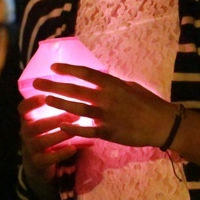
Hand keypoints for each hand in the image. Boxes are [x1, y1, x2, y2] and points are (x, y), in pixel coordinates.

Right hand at [18, 94, 78, 186]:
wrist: (37, 164)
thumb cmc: (45, 135)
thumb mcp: (43, 121)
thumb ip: (51, 108)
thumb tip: (72, 88)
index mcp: (26, 120)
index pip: (23, 109)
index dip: (32, 102)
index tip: (44, 96)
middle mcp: (25, 133)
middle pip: (36, 126)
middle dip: (55, 120)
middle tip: (74, 115)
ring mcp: (30, 148)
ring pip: (42, 141)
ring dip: (60, 135)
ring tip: (75, 130)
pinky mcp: (38, 162)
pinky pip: (48, 158)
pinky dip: (61, 153)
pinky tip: (73, 148)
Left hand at [34, 63, 176, 147]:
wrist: (163, 124)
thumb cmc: (148, 103)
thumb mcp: (131, 86)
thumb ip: (113, 84)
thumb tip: (99, 80)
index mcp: (112, 84)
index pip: (85, 73)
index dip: (68, 69)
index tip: (53, 67)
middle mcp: (106, 98)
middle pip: (75, 90)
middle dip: (54, 86)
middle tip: (36, 83)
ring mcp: (106, 115)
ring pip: (77, 109)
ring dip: (59, 104)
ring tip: (44, 100)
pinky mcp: (108, 132)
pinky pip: (87, 130)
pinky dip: (73, 129)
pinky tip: (61, 126)